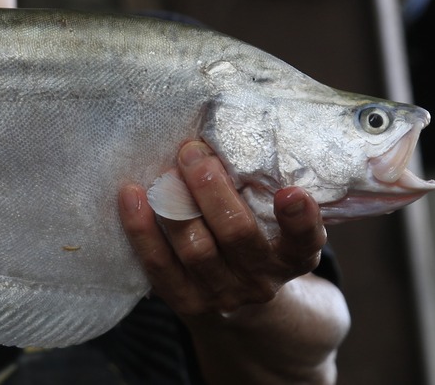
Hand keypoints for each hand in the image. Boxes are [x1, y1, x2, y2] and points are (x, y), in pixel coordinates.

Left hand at [118, 140, 326, 314]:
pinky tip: (130, 196)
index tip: (291, 192)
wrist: (239, 299)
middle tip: (192, 152)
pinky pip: (158, 266)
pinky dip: (141, 230)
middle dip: (211, 190)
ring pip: (195, 250)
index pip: (304, 240)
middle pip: (236, 234)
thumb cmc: (253, 238)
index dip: (300, 219)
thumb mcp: (271, 221)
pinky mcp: (185, 301)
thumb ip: (258, 189)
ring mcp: (222, 294)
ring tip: (163, 173)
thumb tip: (217, 133)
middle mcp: (261, 279)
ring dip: (174, 205)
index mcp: (292, 257)